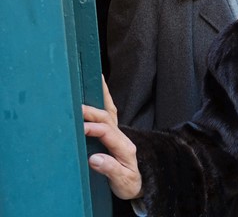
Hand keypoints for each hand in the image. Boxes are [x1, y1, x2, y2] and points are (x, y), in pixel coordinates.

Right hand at [83, 77, 142, 199]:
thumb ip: (110, 169)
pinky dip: (104, 97)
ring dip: (100, 96)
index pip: (108, 134)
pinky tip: (100, 85)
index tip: (79, 129)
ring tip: (94, 79)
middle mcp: (122, 137)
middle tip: (74, 108)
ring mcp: (118, 133)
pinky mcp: (113, 132)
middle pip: (107, 119)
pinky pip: (109, 111)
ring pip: (109, 110)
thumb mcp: (121, 182)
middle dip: (91, 112)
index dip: (94, 129)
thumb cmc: (128, 184)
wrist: (137, 184)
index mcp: (125, 148)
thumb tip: (95, 159)